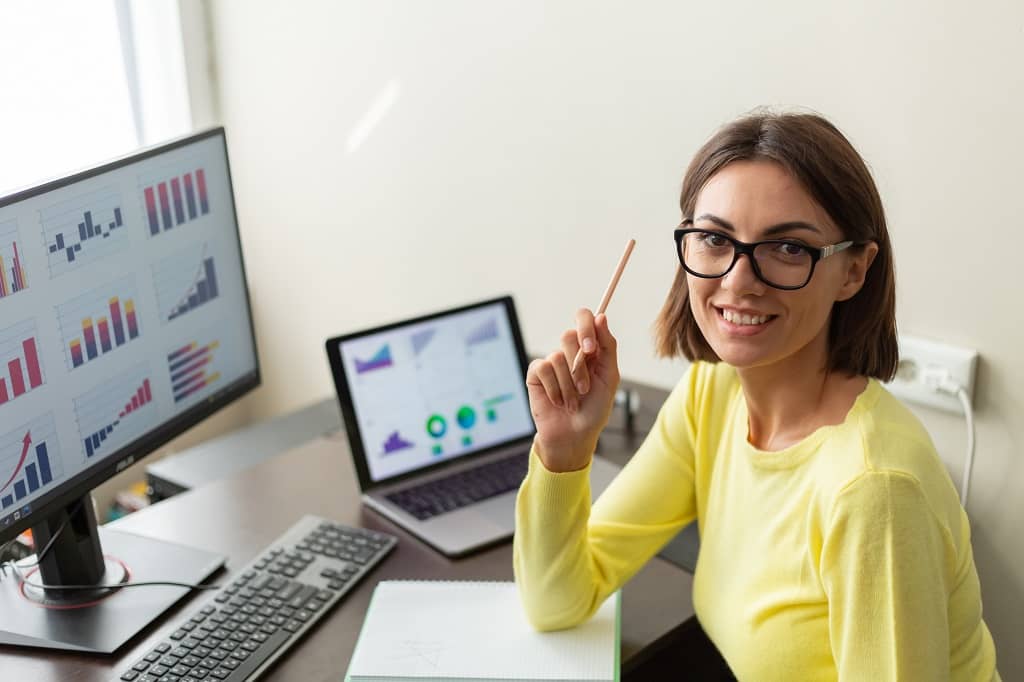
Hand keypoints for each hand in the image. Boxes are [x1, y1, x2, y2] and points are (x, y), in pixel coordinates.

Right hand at [525, 309, 619, 471]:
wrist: (575, 435)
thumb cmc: (594, 409)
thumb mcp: (609, 378)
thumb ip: (608, 346)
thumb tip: (601, 317)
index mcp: (590, 349)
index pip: (585, 319)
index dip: (586, 328)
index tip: (590, 349)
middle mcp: (570, 352)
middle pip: (568, 335)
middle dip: (579, 366)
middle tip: (585, 388)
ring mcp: (552, 362)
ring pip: (557, 357)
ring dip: (568, 385)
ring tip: (573, 402)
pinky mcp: (536, 374)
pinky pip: (543, 368)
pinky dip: (554, 388)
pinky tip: (557, 401)